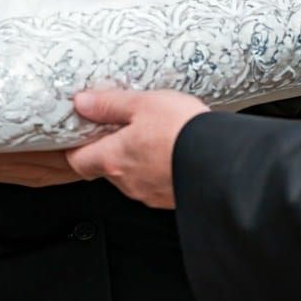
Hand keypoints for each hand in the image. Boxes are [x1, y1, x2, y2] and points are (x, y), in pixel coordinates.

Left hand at [66, 89, 208, 208]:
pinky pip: (154, 181)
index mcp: (114, 158)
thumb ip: (110, 103)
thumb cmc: (182, 131)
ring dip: (135, 157)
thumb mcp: (143, 104)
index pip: (78, 160)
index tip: (81, 131)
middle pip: (104, 167)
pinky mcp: (170, 198)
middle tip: (120, 124)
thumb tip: (82, 103)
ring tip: (151, 133)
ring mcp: (150, 193)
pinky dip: (156, 166)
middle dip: (109, 148)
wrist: (224, 162)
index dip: (76, 146)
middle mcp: (128, 181)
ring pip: (130, 175)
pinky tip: (170, 149)